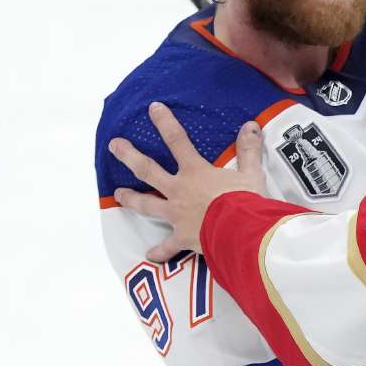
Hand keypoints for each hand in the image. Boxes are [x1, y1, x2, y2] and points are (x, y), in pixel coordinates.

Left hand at [108, 102, 266, 261]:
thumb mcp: (251, 173)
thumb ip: (249, 150)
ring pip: (147, 205)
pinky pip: (167, 247)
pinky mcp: (182, 238)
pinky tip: (150, 256)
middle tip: (114, 146)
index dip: (165, 123)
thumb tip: (251, 125)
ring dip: (131, 198)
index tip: (153, 109)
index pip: (178, 141)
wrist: (241, 232)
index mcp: (196, 172)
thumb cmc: (246, 201)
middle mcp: (179, 191)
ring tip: (118, 194)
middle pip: (148, 171)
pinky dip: (159, 251)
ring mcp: (177, 215)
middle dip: (129, 156)